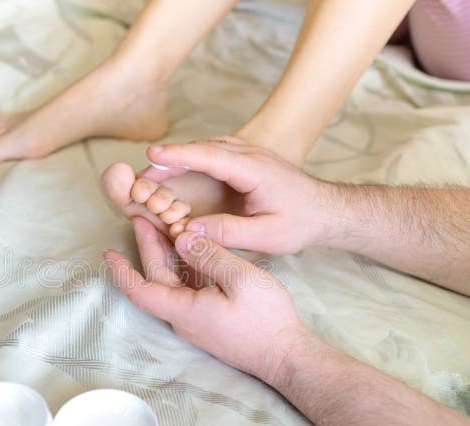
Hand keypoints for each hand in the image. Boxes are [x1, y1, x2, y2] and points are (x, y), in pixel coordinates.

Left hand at [104, 216, 304, 384]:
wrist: (285, 355)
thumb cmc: (265, 320)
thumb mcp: (240, 279)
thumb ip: (210, 256)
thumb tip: (182, 238)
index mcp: (183, 309)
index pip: (140, 289)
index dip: (121, 270)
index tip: (107, 252)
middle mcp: (183, 316)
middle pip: (156, 279)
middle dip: (147, 247)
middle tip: (142, 218)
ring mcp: (196, 319)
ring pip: (172, 282)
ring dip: (166, 255)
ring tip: (164, 226)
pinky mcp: (210, 318)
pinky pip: (189, 288)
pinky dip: (185, 266)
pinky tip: (191, 249)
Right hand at [144, 136, 333, 254]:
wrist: (328, 210)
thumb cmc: (301, 223)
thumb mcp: (267, 236)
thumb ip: (229, 232)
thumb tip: (190, 232)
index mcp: (254, 170)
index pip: (210, 156)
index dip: (180, 155)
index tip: (152, 155)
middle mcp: (251, 154)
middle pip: (203, 147)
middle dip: (171, 156)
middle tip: (142, 171)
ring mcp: (250, 154)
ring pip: (209, 146)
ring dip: (181, 155)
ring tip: (154, 171)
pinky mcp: (247, 160)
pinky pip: (215, 152)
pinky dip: (194, 157)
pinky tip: (181, 168)